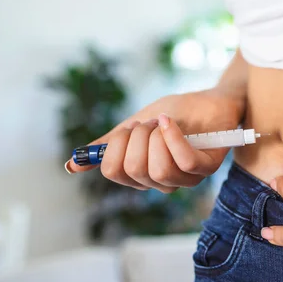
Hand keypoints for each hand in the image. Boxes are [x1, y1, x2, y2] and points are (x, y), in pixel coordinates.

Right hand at [65, 89, 243, 192]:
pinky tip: (171, 122)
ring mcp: (186, 178)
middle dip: (137, 136)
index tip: (129, 128)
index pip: (114, 172)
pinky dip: (173, 137)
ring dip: (157, 135)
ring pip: (158, 169)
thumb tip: (71, 166)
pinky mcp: (206, 168)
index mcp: (142, 175)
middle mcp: (163, 182)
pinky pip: (183, 162)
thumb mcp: (134, 126)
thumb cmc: (176, 113)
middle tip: (150, 123)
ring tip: (166, 122)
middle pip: (133, 169)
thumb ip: (108, 146)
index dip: (116, 145)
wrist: (211, 98)